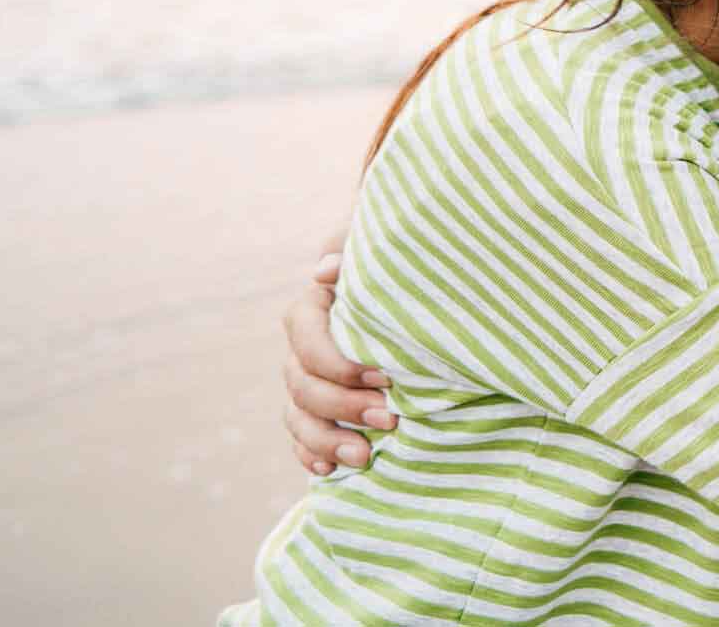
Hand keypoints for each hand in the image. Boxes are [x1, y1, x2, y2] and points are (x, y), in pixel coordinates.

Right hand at [282, 247, 394, 473]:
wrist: (421, 289)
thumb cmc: (404, 263)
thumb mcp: (385, 246)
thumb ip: (353, 249)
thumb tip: (324, 270)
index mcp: (316, 306)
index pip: (305, 335)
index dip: (334, 361)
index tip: (382, 375)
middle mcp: (305, 346)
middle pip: (302, 383)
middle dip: (342, 407)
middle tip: (391, 419)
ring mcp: (309, 380)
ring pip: (297, 415)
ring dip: (326, 440)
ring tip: (366, 456)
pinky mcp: (320, 408)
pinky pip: (301, 437)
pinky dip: (311, 455)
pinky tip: (330, 471)